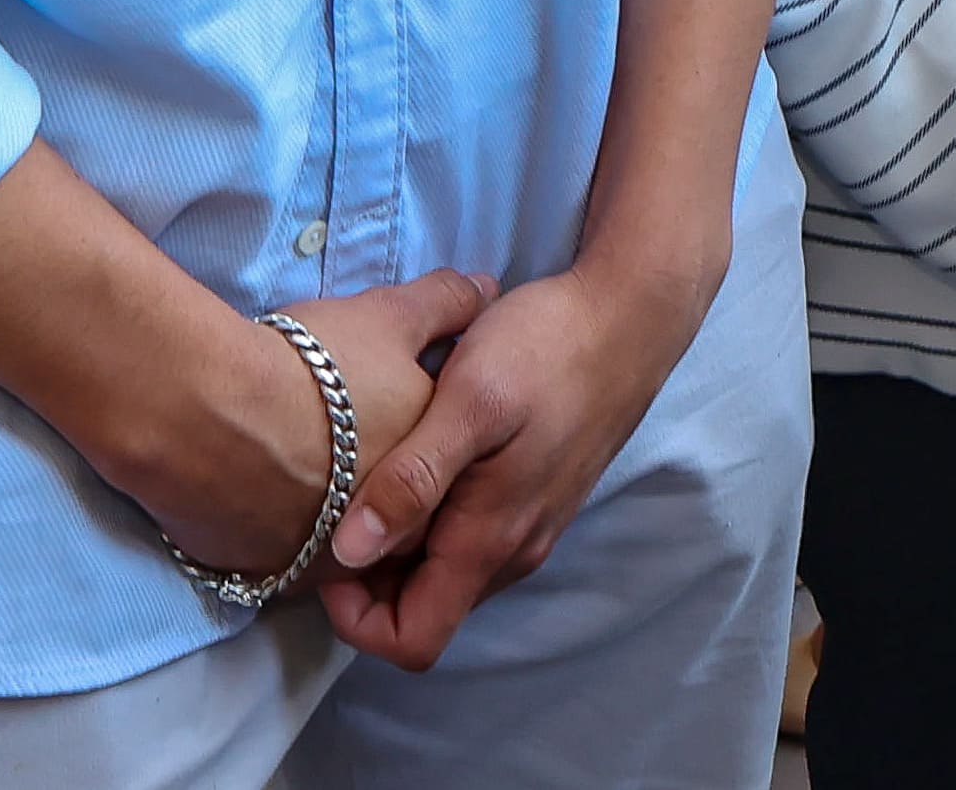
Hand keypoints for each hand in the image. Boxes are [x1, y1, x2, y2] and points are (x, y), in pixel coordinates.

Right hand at [121, 269, 487, 584]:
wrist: (205, 414)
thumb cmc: (312, 367)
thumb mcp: (390, 318)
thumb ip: (445, 306)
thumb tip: (487, 289)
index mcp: (425, 486)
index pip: (436, 482)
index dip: (412, 445)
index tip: (382, 417)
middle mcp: (384, 540)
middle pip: (390, 523)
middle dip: (374, 489)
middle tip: (338, 441)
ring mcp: (320, 566)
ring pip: (334, 546)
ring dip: (324, 515)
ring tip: (293, 461)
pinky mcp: (263, 577)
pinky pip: (279, 559)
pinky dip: (274, 530)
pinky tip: (255, 488)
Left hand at [314, 261, 692, 669]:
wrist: (628, 314)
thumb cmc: (547, 348)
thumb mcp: (471, 401)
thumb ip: (413, 478)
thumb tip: (349, 553)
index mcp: (490, 541)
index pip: (413, 641)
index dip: (357, 618)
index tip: (327, 553)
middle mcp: (512, 550)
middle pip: (423, 608)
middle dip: (368, 579)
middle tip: (333, 503)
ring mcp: (528, 524)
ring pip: (443, 571)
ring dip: (398, 544)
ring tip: (368, 473)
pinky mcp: (534, 495)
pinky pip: (467, 536)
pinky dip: (428, 515)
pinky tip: (414, 452)